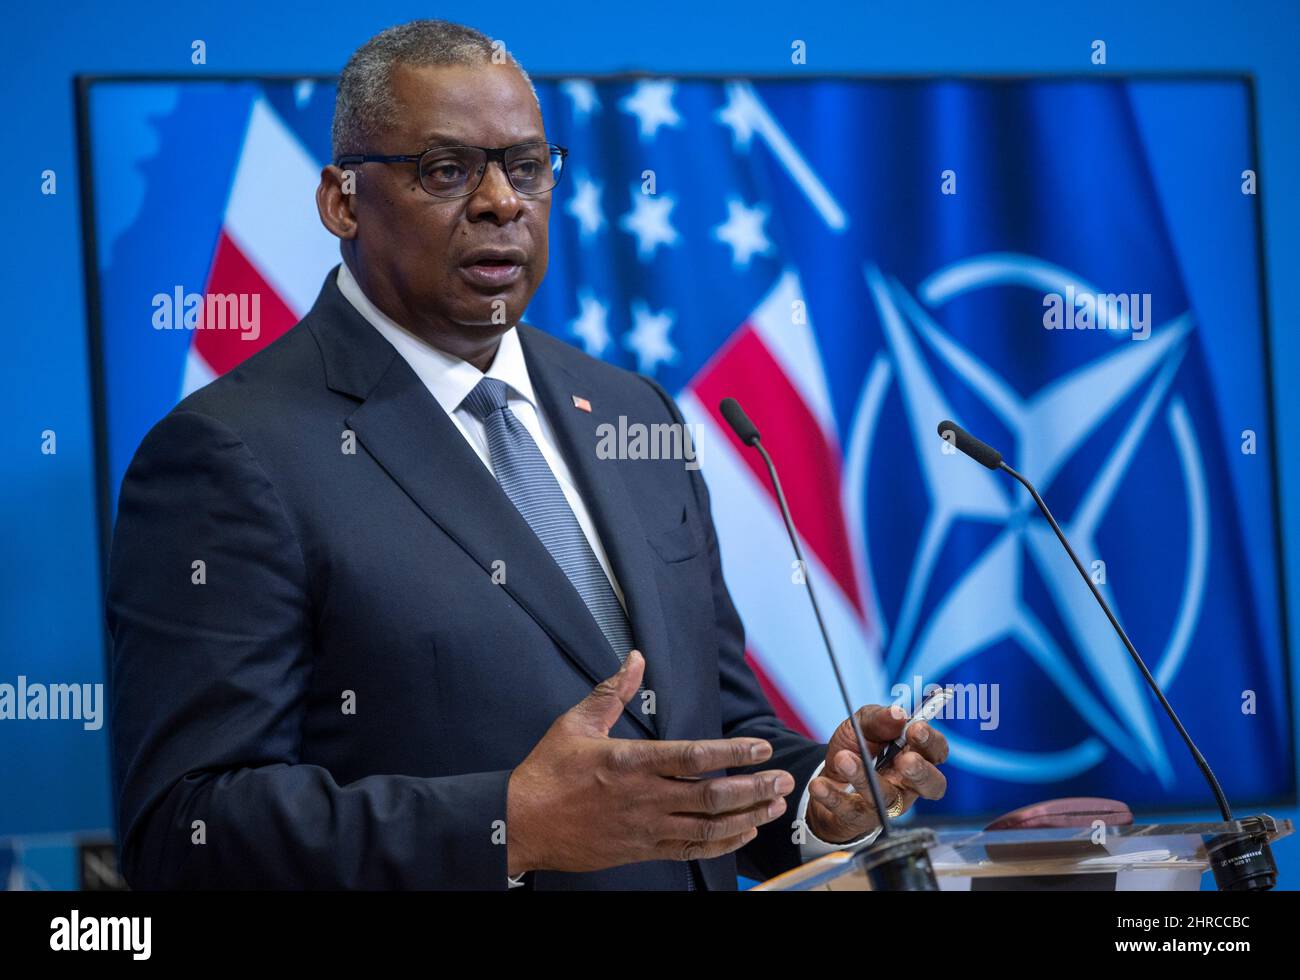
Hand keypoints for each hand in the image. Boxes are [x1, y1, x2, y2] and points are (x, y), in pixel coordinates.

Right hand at [506, 650, 794, 874]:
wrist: (520, 823)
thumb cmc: (547, 773)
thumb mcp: (575, 723)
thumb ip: (612, 691)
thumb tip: (635, 659)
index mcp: (631, 762)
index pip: (694, 757)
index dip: (733, 752)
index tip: (760, 748)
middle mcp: (644, 797)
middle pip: (712, 795)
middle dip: (754, 788)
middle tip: (783, 780)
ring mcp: (645, 828)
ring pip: (708, 826)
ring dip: (746, 816)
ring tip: (772, 806)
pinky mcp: (641, 850)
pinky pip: (691, 850)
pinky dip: (721, 844)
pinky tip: (741, 833)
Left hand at [804, 705, 948, 844]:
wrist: (825, 775)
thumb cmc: (856, 747)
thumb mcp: (862, 724)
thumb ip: (879, 718)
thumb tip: (898, 713)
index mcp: (914, 754)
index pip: (936, 751)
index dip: (931, 742)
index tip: (916, 729)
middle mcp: (908, 783)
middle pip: (931, 785)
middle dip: (920, 772)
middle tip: (905, 760)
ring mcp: (887, 804)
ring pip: (886, 797)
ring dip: (865, 777)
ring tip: (843, 759)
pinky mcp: (860, 818)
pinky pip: (850, 811)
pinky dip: (833, 796)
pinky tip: (819, 784)